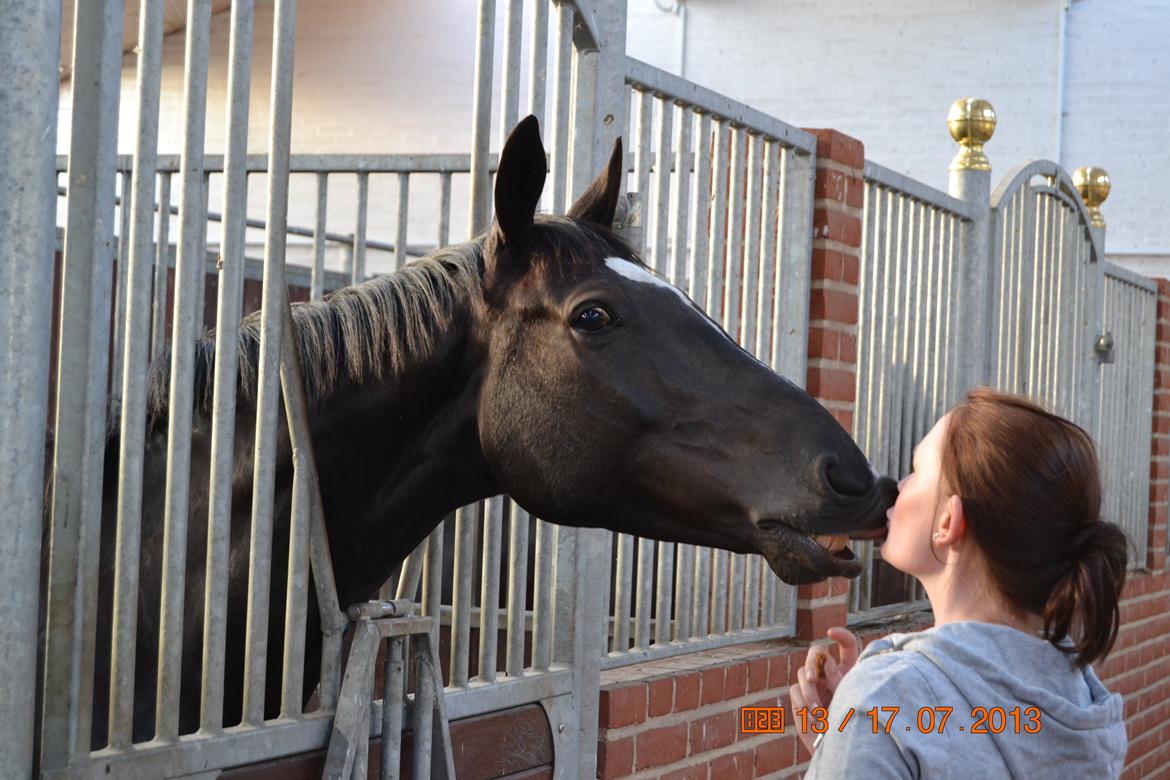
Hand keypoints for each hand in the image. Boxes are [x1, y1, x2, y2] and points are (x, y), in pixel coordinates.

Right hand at [788, 627, 862, 755]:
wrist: (837, 750)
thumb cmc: (851, 725)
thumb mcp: (849, 699)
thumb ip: (838, 679)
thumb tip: (825, 661)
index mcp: (849, 671)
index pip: (847, 646)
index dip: (840, 635)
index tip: (830, 633)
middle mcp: (829, 674)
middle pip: (815, 652)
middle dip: (812, 662)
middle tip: (813, 678)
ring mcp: (813, 685)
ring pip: (803, 673)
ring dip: (810, 693)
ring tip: (819, 712)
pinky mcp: (800, 697)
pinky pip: (795, 691)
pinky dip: (803, 704)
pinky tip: (814, 719)